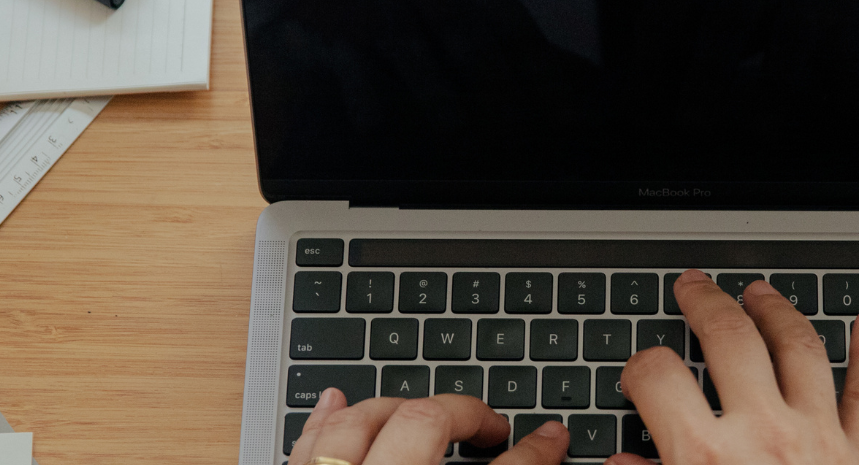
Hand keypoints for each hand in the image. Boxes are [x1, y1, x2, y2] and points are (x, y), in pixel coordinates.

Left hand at [287, 388, 568, 464]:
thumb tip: (522, 456)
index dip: (535, 454)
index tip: (553, 439)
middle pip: (424, 425)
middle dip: (464, 413)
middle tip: (491, 427)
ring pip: (359, 427)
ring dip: (397, 410)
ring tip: (424, 410)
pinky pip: (304, 450)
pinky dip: (324, 422)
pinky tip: (337, 402)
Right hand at [613, 269, 858, 464]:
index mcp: (706, 458)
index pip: (658, 378)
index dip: (641, 366)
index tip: (640, 373)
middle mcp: (764, 436)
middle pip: (730, 340)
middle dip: (706, 305)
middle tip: (693, 288)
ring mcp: (820, 439)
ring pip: (800, 349)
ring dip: (778, 312)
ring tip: (760, 293)